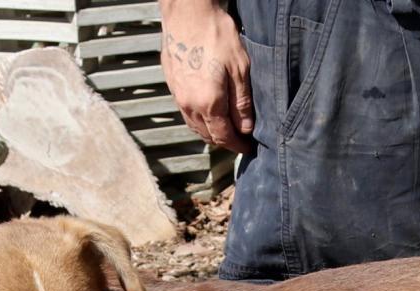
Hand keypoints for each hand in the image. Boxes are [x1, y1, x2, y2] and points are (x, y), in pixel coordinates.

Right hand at [159, 0, 253, 152]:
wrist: (188, 10)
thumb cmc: (215, 34)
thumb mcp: (240, 70)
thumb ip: (242, 104)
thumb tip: (245, 129)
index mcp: (209, 104)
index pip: (224, 137)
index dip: (237, 146)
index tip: (247, 148)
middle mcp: (189, 104)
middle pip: (208, 135)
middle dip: (224, 141)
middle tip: (238, 141)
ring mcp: (178, 95)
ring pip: (195, 126)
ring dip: (210, 132)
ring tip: (224, 130)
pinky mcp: (172, 84)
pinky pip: (186, 112)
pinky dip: (198, 119)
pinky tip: (207, 114)